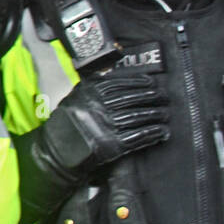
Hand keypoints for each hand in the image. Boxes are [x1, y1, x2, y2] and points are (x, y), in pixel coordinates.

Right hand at [31, 72, 168, 186]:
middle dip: (153, 97)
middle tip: (164, 96)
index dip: (139, 82)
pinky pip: (138, 136)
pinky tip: (162, 130)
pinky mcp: (113, 144)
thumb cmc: (67, 121)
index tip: (152, 82)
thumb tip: (115, 74)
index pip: (121, 83)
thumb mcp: (76, 95)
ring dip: (156, 114)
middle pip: (133, 98)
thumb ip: (93, 84)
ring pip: (138, 116)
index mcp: (91, 92)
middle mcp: (100, 106)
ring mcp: (107, 125)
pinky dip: (152, 133)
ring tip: (165, 113)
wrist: (58, 148)